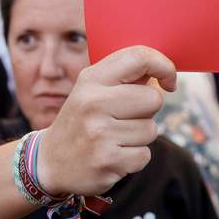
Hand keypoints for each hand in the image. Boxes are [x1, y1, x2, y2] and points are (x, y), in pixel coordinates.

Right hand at [36, 46, 176, 196]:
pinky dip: (133, 158)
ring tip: (114, 138)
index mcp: (90, 80)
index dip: (163, 66)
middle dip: (148, 111)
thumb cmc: (81, 122)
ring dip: (139, 137)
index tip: (167, 82)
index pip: (138, 57)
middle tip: (125, 118)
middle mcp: (93, 102)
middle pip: (153, 98)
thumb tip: (161, 71)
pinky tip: (113, 155)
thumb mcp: (91, 91)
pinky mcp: (108, 160)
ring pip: (151, 130)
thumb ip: (122, 79)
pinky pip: (144, 155)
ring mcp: (99, 133)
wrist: (50, 161)